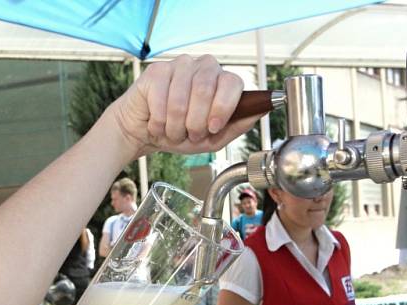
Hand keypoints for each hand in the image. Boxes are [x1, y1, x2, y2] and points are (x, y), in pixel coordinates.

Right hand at [108, 54, 257, 158]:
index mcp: (221, 80)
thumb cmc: (180, 133)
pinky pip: (160, 100)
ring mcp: (180, 65)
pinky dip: (159, 121)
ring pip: (180, 100)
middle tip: (189, 134)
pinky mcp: (157, 71)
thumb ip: (237, 125)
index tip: (213, 127)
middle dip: (195, 123)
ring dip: (175, 126)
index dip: (223, 108)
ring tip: (172, 131)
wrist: (144, 132)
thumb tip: (261, 110)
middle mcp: (203, 67)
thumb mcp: (213, 138)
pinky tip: (157, 123)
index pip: (232, 83)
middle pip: (205, 91)